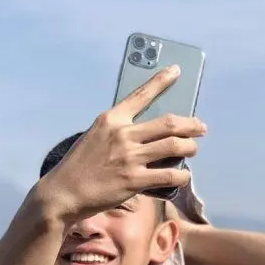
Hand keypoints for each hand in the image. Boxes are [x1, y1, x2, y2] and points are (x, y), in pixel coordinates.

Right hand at [38, 66, 206, 222]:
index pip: (141, 94)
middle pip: (168, 123)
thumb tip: (146, 135)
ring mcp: (130, 158)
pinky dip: (181, 175)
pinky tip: (184, 176)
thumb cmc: (78, 167)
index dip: (162, 81)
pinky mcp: (134, 181)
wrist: (63, 193)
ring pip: (173, 146)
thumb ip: (117, 131)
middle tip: (200, 127)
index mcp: (111, 119)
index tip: (176, 71)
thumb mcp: (94, 137)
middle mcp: (123, 134)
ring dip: (189, 147)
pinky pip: (168, 175)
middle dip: (190, 124)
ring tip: (193, 149)